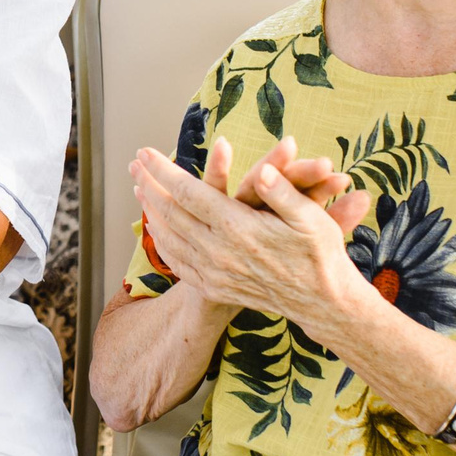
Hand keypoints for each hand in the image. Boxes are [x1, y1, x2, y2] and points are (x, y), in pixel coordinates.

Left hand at [131, 142, 369, 322]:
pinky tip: (156, 228)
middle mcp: (219, 251)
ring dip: (151, 211)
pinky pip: (178, 262)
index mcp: (238, 228)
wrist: (321, 303)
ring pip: (169, 237)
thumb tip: (263, 171)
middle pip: (170, 212)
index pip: (188, 193)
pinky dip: (162, 241)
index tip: (145, 151)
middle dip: (149, 185)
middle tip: (134, 163)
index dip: (163, 171)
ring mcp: (214, 272)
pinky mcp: (214, 287)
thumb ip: (284, 192)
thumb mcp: (312, 217)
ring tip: (138, 188)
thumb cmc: (320, 254)